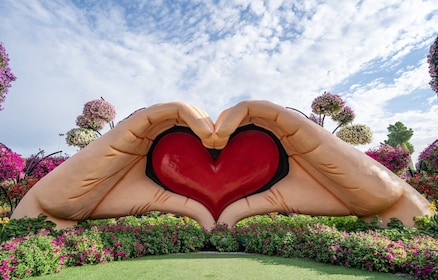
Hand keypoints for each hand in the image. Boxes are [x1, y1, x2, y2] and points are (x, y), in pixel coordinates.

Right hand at [12, 102, 215, 228]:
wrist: (71, 201)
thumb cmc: (109, 198)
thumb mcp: (157, 201)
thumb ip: (184, 205)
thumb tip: (213, 222)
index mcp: (157, 145)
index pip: (191, 132)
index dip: (212, 137)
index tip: (229, 155)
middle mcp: (151, 132)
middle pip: (189, 118)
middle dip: (212, 126)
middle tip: (228, 145)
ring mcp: (140, 125)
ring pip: (179, 109)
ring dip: (203, 118)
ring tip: (219, 139)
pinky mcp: (130, 124)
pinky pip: (162, 110)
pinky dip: (186, 113)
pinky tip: (204, 132)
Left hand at [215, 100, 431, 226]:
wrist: (363, 195)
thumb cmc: (325, 195)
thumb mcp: (277, 201)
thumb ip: (249, 204)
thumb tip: (218, 221)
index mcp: (274, 145)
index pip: (240, 133)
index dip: (218, 138)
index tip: (201, 155)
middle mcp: (279, 131)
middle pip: (241, 118)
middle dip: (216, 127)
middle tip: (200, 145)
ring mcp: (290, 125)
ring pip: (250, 108)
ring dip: (225, 118)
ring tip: (209, 139)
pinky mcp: (300, 123)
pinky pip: (267, 108)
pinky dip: (242, 113)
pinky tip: (224, 132)